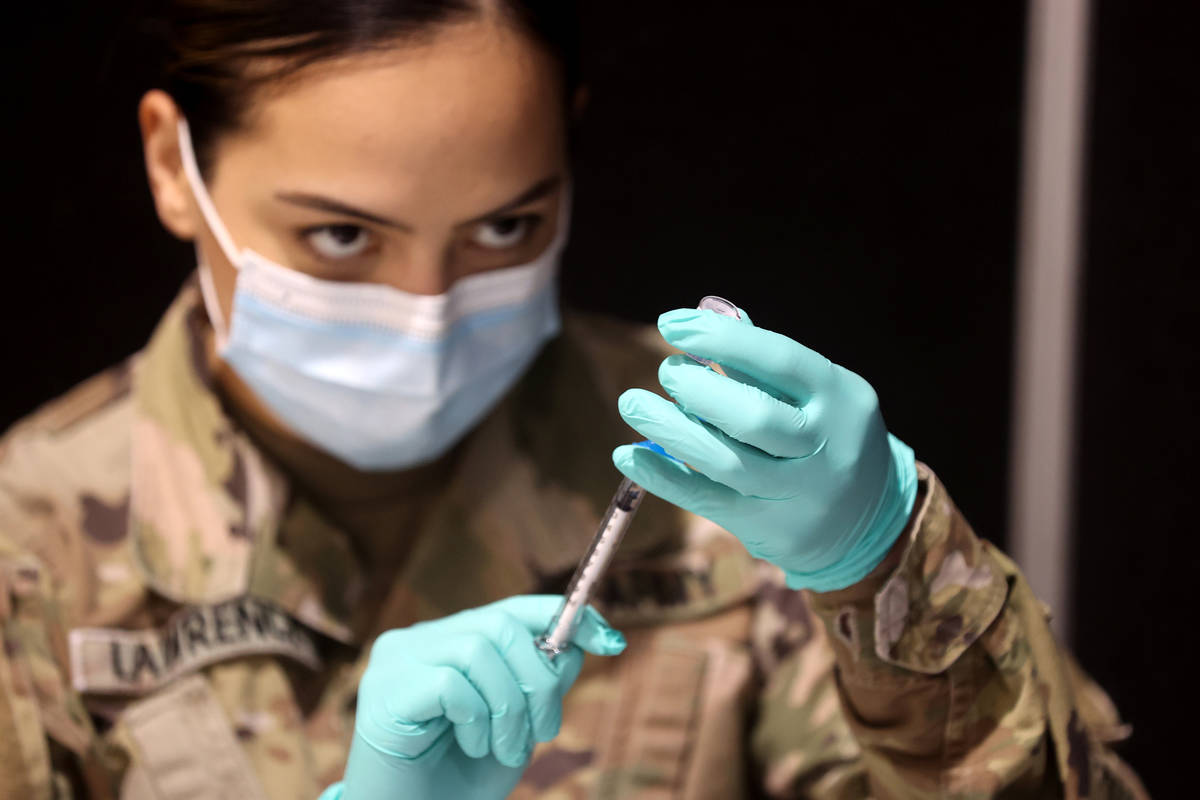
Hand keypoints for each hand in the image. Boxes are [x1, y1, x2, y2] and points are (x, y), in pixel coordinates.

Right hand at [335, 596, 624, 799]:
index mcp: (451, 640)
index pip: (512, 608)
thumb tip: (578, 643)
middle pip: (500, 625)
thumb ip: (542, 682)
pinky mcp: (384, 690)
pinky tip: (471, 746)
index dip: (565, 616)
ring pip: (478, 650)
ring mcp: (396, 661)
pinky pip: (451, 683)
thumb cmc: (460, 778)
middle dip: (539, 679)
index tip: (610, 640)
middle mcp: (420, 640)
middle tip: (545, 730)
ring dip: (509, 707)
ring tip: (506, 749)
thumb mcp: (518, 726)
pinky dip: (476, 718)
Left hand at [613, 307, 917, 591]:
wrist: (868, 519)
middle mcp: (825, 445)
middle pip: (754, 417)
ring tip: (633, 404)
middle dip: (699, 390)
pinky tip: (630, 456)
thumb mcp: (815, 391)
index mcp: (840, 395)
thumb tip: (701, 318)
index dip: (721, 339)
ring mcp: (800, 493)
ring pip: (727, 463)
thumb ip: (762, 361)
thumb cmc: (823, 433)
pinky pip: (708, 501)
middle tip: (666, 373)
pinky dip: (664, 477)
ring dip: (671, 431)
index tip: (673, 325)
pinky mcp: (771, 528)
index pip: (779, 360)